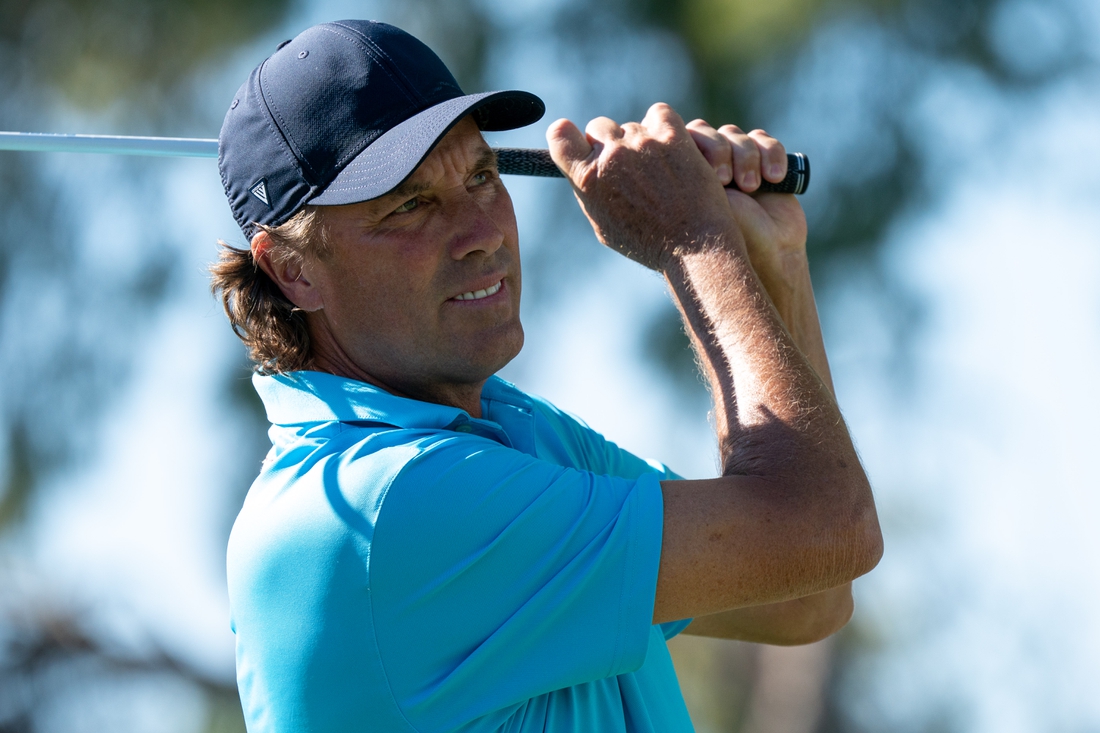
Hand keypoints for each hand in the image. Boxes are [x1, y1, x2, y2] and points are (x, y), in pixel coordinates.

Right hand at [546, 103, 738, 270]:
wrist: (694, 245)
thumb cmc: (649, 242)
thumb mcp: (605, 225)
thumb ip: (590, 192)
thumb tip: (582, 170)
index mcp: (588, 179)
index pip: (560, 136)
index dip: (566, 135)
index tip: (577, 142)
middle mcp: (611, 156)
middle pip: (599, 126)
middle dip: (609, 141)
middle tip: (627, 163)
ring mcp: (641, 143)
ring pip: (632, 124)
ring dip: (641, 140)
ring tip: (657, 168)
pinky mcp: (672, 135)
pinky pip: (659, 113)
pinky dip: (663, 126)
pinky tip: (671, 147)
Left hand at [685, 120, 807, 287]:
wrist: (768, 255)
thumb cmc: (724, 240)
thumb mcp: (697, 207)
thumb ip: (684, 175)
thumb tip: (672, 142)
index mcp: (682, 177)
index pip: (683, 140)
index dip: (699, 147)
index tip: (712, 176)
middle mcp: (706, 167)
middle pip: (709, 132)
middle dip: (722, 152)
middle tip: (725, 180)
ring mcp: (734, 163)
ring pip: (736, 135)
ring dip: (747, 157)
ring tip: (752, 187)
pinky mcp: (763, 161)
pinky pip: (764, 140)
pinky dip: (771, 154)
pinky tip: (774, 178)